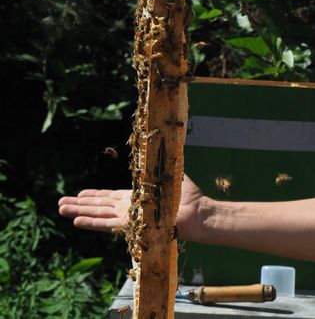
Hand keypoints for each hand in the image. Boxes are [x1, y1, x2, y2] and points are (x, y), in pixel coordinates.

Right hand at [58, 175, 204, 236]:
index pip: (111, 196)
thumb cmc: (187, 195)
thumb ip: (161, 165)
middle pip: (99, 205)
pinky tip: (76, 221)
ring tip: (61, 209)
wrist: (196, 213)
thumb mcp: (170, 174)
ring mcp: (129, 217)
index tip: (81, 193)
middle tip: (61, 202)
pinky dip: (91, 222)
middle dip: (80, 204)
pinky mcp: (131, 225)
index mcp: (137, 196)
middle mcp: (130, 208)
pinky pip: (107, 224)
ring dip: (78, 211)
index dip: (95, 195)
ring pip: (98, 214)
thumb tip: (160, 146)